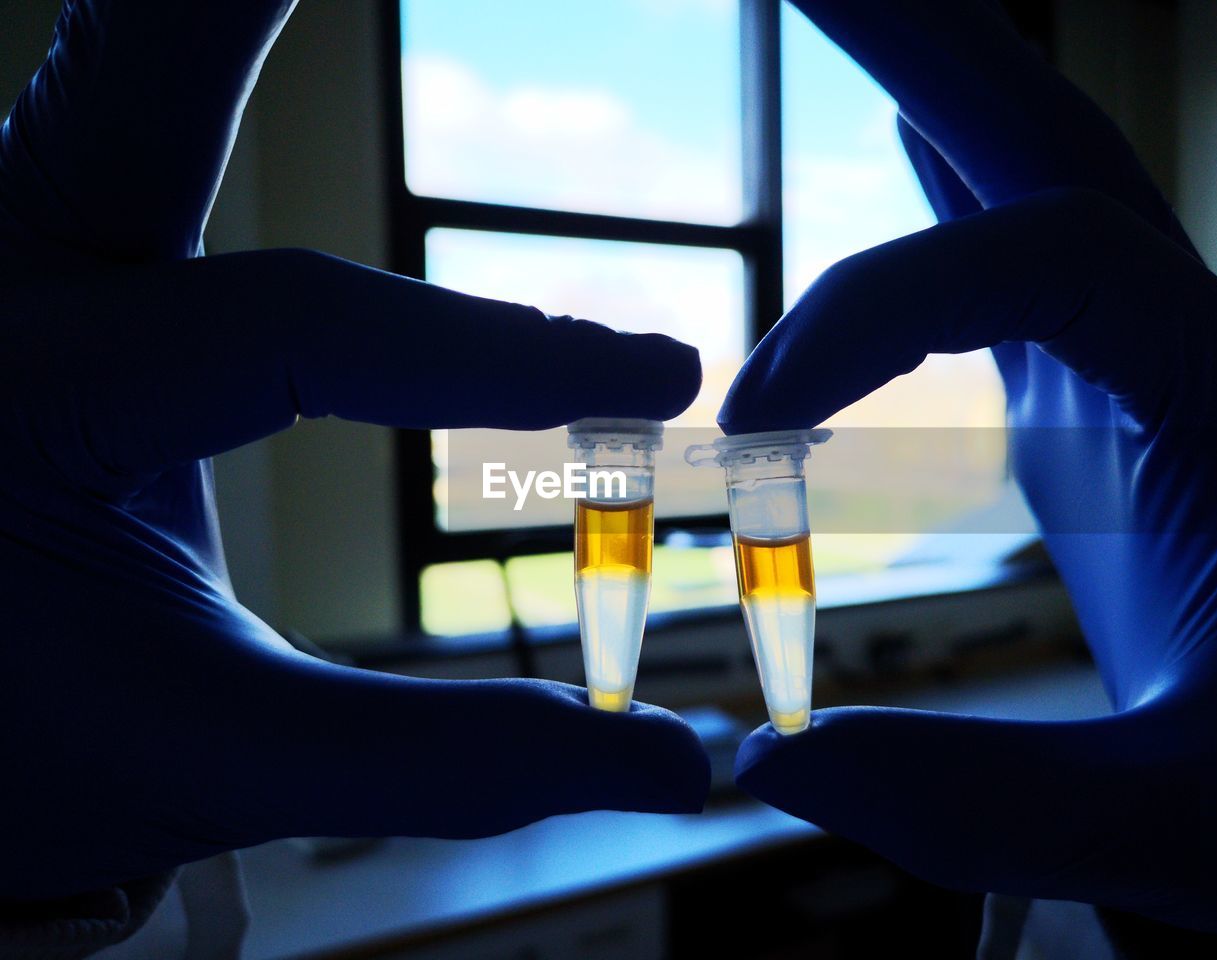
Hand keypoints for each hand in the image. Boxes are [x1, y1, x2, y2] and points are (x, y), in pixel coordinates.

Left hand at [0, 1, 708, 904]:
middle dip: (260, 5)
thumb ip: (443, 755)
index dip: (497, 346)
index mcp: (27, 395)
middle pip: (142, 67)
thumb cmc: (27, 740)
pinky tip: (267, 31)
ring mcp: (7, 238)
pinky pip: (126, 112)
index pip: (299, 326)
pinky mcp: (33, 241)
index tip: (659, 377)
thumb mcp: (215, 746)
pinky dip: (209, 50)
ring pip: (124, 63)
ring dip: (228, 13)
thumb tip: (674, 764)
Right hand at [721, 0, 1216, 944]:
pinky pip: (1017, 252)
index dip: (873, 312)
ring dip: (928, 80)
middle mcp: (1188, 348)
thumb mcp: (1195, 830)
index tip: (756, 423)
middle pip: (1045, 135)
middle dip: (918, 41)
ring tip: (833, 9)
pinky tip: (906, 134)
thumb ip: (989, 806)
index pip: (1040, 260)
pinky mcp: (1107, 403)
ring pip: (1026, 174)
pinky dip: (951, 182)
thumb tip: (773, 768)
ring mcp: (1144, 363)